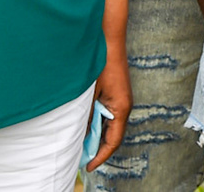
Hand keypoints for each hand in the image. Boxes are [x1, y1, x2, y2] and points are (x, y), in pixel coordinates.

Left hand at [86, 41, 131, 170]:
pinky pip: (107, 113)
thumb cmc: (100, 62)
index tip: (88, 166)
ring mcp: (120, 98)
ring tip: (79, 143)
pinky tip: (83, 122)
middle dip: (97, 148)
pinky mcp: (116, 92)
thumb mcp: (89, 92)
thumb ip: (85, 114)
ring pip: (109, 124)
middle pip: (112, 134)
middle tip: (80, 158)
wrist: (108, 38)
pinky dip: (96, 121)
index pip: (113, 141)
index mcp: (121, 108)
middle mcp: (124, 106)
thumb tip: (80, 134)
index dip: (101, 156)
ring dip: (96, 134)